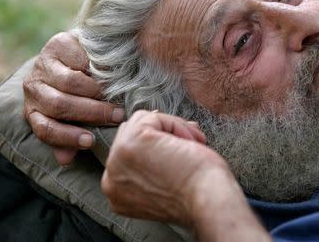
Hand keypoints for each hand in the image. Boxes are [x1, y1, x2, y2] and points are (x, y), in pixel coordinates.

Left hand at [23, 31, 125, 164]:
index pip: (45, 129)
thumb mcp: (71, 116)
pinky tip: (107, 72)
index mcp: (34, 110)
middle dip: (90, 112)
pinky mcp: (56, 45)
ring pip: (68, 83)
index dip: (67, 137)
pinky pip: (76, 59)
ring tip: (113, 95)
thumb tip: (66, 160)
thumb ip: (67, 135)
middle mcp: (33, 88)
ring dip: (94, 90)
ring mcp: (43, 65)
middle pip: (59, 105)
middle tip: (116, 115)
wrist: (77, 55)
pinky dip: (93, 67)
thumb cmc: (77, 94)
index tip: (90, 141)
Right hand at [101, 110, 219, 224]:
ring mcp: (117, 160)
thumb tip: (160, 132)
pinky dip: (176, 124)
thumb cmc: (197, 194)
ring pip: (141, 122)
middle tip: (190, 143)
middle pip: (130, 134)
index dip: (156, 145)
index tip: (178, 150)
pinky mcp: (132, 141)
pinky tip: (188, 143)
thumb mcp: (163, 182)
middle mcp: (111, 180)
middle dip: (163, 134)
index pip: (127, 153)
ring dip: (172, 128)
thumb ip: (151, 164)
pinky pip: (154, 117)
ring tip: (192, 144)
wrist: (207, 200)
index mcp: (117, 193)